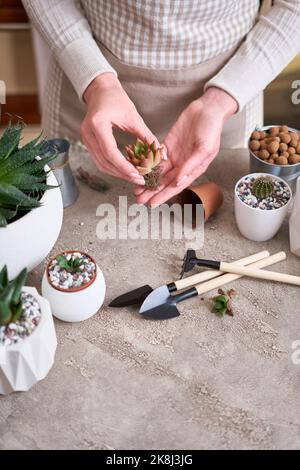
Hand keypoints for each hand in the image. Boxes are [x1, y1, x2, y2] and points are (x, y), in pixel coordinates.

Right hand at [81, 73, 158, 184]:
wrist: (101, 91)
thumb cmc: (117, 99)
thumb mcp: (134, 117)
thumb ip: (147, 136)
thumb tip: (161, 153)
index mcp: (98, 124)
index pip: (110, 152)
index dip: (124, 167)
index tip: (138, 175)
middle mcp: (88, 133)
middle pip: (104, 162)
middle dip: (122, 173)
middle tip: (139, 179)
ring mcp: (85, 138)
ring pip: (100, 164)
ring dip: (117, 173)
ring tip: (134, 176)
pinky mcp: (88, 142)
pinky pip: (99, 159)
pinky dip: (112, 166)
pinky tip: (125, 169)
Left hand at [134, 87, 237, 204]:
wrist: (207, 108)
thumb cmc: (212, 128)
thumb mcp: (205, 149)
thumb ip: (191, 166)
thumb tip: (179, 182)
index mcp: (193, 169)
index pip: (176, 186)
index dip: (164, 195)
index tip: (152, 203)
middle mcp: (182, 165)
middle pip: (164, 182)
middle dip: (152, 191)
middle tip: (139, 199)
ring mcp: (175, 156)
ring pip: (158, 172)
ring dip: (147, 181)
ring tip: (136, 189)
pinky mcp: (168, 145)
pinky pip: (156, 158)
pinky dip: (147, 165)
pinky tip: (138, 170)